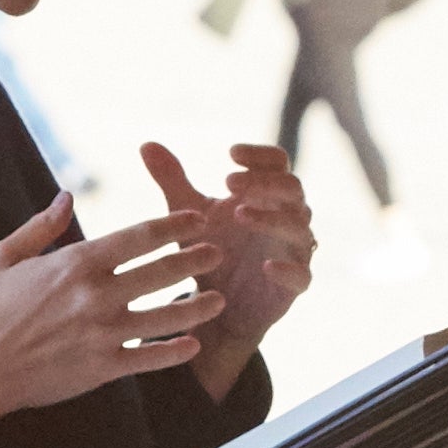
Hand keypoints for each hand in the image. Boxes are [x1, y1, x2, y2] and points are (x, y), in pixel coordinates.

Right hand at [0, 192, 220, 434]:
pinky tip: (193, 343)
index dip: (174, 226)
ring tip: (219, 299)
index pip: (139, 237)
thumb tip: (68, 195)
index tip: (197, 219)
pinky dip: (174, 351)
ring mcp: (102, 333)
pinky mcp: (102, 367)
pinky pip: (149, 358)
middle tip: (217, 254)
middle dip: (195, 260)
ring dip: (197, 307)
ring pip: (165, 316)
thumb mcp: (3, 257)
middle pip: (161, 272)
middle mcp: (95, 295)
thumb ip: (42, 226)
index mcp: (75, 263)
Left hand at [136, 138, 319, 393]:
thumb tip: (145, 144)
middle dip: (264, 182)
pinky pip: (303, 276)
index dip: (258, 155)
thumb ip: (172, 179)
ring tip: (239, 214)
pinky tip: (266, 267)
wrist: (216, 303)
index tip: (229, 153)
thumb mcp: (187, 212)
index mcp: (266, 195)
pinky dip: (288, 270)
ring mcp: (294, 251)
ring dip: (273, 218)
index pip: (277, 163)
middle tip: (229, 182)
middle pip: (293, 189)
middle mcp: (287, 218)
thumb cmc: (209, 247)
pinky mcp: (294, 285)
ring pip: (299, 228)